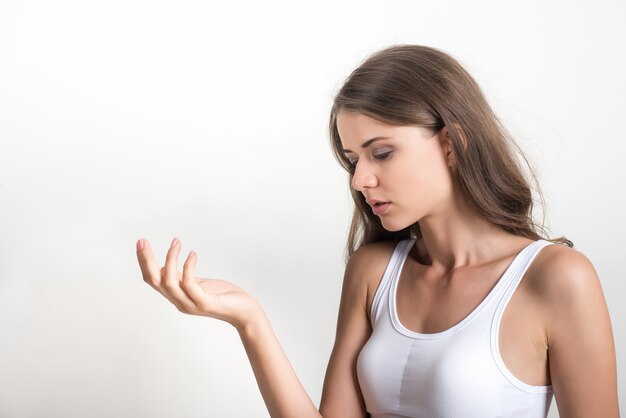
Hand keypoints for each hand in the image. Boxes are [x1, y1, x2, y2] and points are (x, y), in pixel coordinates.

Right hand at [136, 237, 260, 329]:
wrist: (244, 312)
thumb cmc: (223, 296)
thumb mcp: (199, 284)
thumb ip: (183, 278)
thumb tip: (167, 266)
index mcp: (177, 296)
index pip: (153, 280)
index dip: (144, 262)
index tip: (141, 244)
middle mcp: (180, 301)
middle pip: (155, 281)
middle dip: (146, 260)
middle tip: (142, 241)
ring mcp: (191, 303)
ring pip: (169, 282)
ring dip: (170, 259)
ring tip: (175, 242)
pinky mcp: (205, 303)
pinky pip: (189, 284)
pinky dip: (188, 267)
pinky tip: (192, 254)